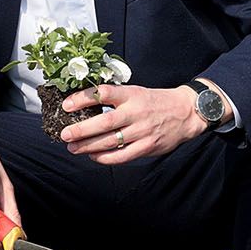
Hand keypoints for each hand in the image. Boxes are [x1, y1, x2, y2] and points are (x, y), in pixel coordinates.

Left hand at [59, 83, 207, 164]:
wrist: (186, 112)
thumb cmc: (156, 101)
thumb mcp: (136, 91)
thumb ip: (115, 99)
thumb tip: (85, 105)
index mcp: (131, 95)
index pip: (103, 93)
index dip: (82, 99)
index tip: (66, 105)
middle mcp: (136, 112)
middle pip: (104, 122)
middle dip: (81, 130)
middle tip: (65, 135)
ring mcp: (142, 131)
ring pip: (110, 141)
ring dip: (88, 146)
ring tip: (73, 148)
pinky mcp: (147, 146)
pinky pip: (122, 156)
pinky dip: (105, 158)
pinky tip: (94, 156)